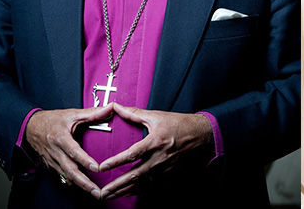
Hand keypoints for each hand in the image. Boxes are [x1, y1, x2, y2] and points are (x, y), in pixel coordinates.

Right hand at [24, 104, 116, 198]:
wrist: (31, 127)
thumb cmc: (51, 120)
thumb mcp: (71, 114)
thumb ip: (91, 113)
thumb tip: (109, 108)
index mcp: (61, 138)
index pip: (74, 151)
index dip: (85, 160)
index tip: (96, 168)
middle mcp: (56, 152)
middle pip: (70, 171)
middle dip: (85, 183)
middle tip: (97, 191)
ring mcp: (53, 161)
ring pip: (67, 177)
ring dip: (81, 186)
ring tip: (94, 193)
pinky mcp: (52, 166)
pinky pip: (62, 177)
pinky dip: (72, 183)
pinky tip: (82, 189)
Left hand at [98, 104, 213, 199]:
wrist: (200, 135)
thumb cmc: (179, 124)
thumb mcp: (156, 116)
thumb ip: (134, 113)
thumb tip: (116, 106)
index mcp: (154, 142)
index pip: (131, 155)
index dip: (115, 162)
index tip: (102, 167)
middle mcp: (159, 158)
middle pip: (134, 175)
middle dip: (117, 185)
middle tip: (102, 192)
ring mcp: (164, 169)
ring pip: (141, 184)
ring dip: (124, 191)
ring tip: (109, 196)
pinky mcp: (169, 175)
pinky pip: (152, 187)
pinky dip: (138, 192)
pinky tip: (127, 194)